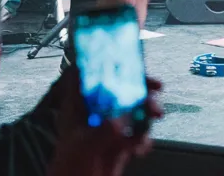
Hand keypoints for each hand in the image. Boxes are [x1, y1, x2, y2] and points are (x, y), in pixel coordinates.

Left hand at [48, 69, 163, 175]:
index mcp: (78, 107)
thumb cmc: (68, 169)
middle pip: (117, 88)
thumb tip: (123, 118)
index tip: (124, 59)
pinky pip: (137, 134)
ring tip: (155, 114)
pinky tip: (140, 146)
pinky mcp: (118, 145)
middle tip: (154, 89)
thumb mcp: (85, 144)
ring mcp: (107, 129)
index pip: (88, 74)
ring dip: (146, 110)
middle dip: (138, 86)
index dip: (104, 63)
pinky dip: (143, 137)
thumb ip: (105, 130)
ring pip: (131, 109)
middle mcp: (93, 114)